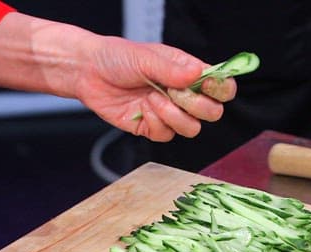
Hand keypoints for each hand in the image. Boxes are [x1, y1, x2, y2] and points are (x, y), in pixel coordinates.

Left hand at [70, 35, 236, 141]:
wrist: (88, 73)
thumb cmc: (117, 58)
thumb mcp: (146, 58)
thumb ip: (172, 69)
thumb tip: (197, 75)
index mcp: (189, 73)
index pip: (222, 87)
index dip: (222, 90)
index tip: (208, 86)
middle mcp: (183, 95)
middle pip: (212, 113)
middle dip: (196, 106)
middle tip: (174, 92)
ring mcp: (169, 113)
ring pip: (192, 129)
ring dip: (172, 115)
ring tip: (152, 98)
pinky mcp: (153, 128)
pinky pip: (166, 135)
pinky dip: (154, 122)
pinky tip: (142, 108)